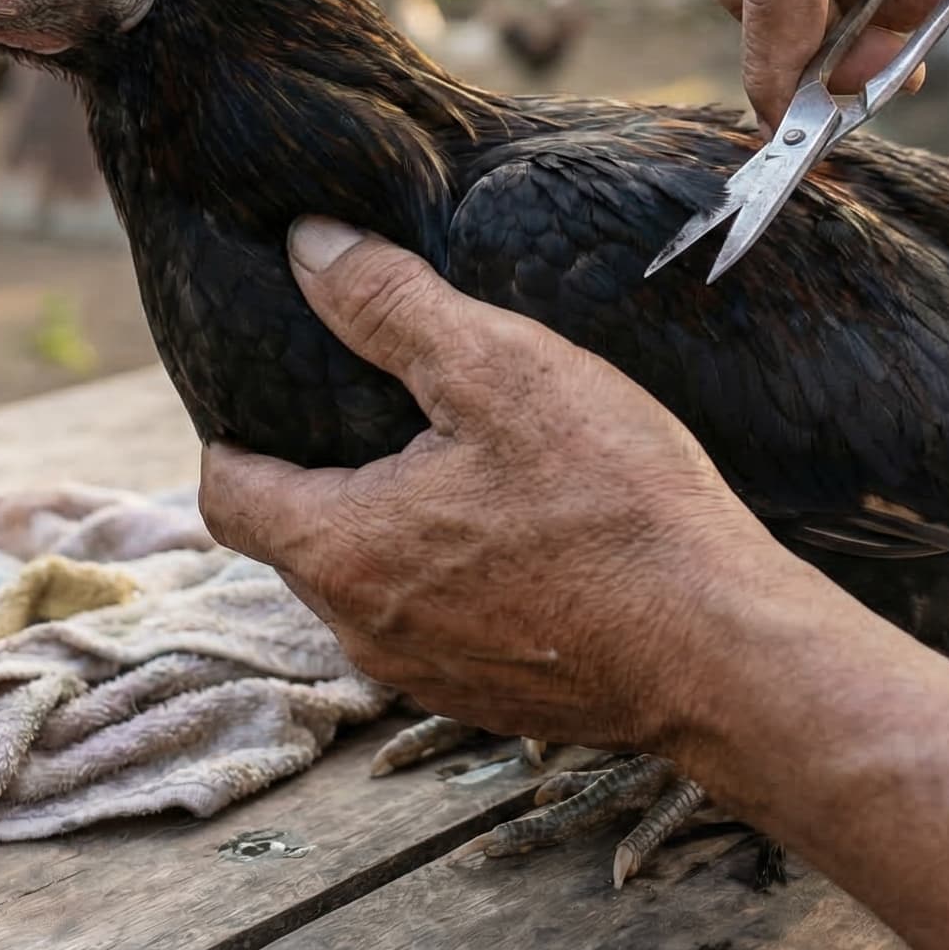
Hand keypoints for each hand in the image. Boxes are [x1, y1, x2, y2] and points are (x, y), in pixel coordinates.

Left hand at [198, 217, 831, 750]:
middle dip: (328, 472)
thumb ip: (390, 306)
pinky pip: (437, 628)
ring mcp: (424, 677)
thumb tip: (307, 247)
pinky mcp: (487, 702)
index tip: (286, 386)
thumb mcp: (501, 371)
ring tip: (469, 466)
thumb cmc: (614, 507)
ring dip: (397, 529)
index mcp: (340, 550)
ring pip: (369, 587)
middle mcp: (361, 631)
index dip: (241, 430)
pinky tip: (528, 536)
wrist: (722, 650)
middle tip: (392, 408)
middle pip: (297, 538)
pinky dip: (456, 581)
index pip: (226, 491)